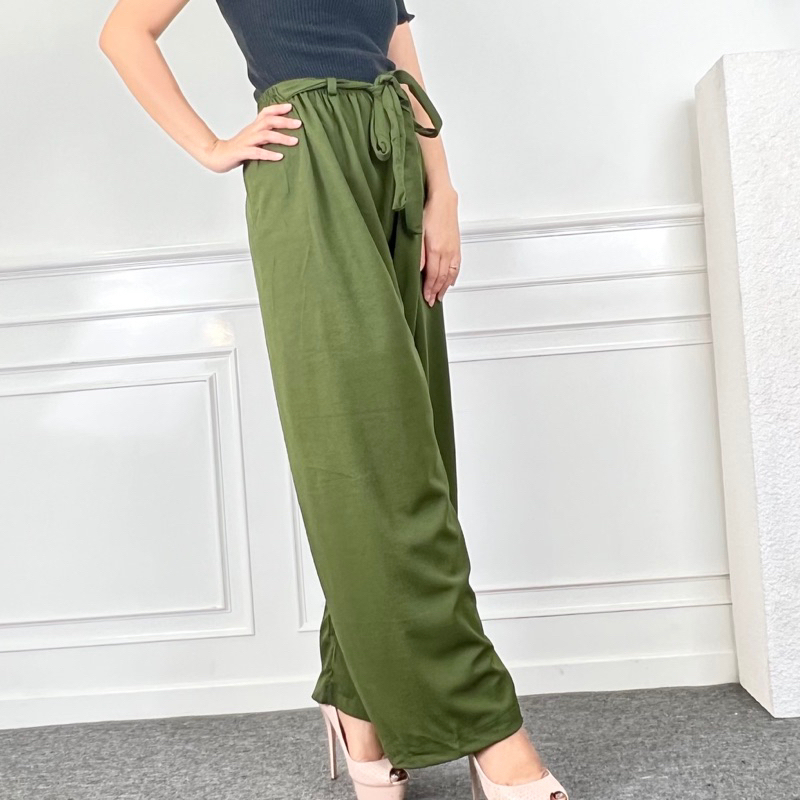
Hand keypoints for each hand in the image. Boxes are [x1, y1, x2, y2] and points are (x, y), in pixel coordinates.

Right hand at [200, 103, 302, 172]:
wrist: (217, 155)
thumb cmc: (238, 148)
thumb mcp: (253, 138)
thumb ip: (265, 134)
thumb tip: (284, 134)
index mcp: (254, 127)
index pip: (266, 112)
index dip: (278, 108)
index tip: (291, 106)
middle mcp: (251, 131)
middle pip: (269, 121)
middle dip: (285, 121)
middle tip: (299, 124)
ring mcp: (247, 141)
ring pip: (265, 135)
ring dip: (281, 137)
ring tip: (295, 141)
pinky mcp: (242, 153)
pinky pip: (257, 152)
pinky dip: (269, 154)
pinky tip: (280, 156)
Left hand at [420, 186, 460, 305]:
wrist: (443, 200)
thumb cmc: (428, 212)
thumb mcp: (418, 232)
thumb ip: (419, 253)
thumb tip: (418, 270)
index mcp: (436, 250)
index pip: (433, 276)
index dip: (429, 289)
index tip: (426, 298)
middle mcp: (447, 252)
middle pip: (442, 278)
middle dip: (436, 291)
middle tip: (432, 301)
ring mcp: (453, 250)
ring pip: (450, 274)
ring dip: (445, 287)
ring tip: (440, 296)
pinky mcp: (456, 246)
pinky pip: (456, 266)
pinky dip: (453, 276)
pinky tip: (450, 281)